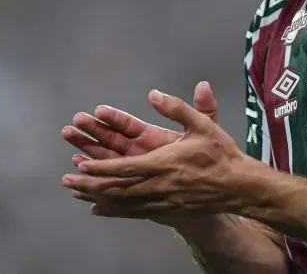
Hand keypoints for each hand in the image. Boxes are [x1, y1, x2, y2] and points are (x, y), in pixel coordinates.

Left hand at [61, 88, 254, 219]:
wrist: (239, 186)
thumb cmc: (221, 153)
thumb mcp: (202, 124)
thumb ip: (177, 108)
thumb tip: (153, 94)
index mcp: (164, 162)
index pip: (125, 166)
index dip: (100, 166)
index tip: (81, 164)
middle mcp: (159, 185)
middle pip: (117, 187)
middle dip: (90, 184)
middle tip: (68, 180)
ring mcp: (162, 201)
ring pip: (122, 202)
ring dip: (97, 197)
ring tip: (76, 193)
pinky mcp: (166, 211)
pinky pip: (134, 213)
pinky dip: (114, 210)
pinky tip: (98, 210)